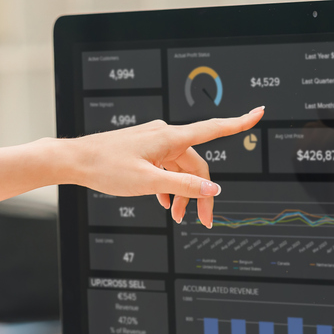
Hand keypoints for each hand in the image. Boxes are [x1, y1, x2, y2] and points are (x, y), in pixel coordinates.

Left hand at [65, 106, 263, 226]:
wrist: (75, 160)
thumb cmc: (106, 167)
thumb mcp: (148, 182)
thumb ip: (183, 186)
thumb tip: (213, 191)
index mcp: (170, 138)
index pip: (213, 129)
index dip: (239, 122)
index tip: (259, 112)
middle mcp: (165, 136)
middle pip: (196, 164)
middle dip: (201, 193)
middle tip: (203, 221)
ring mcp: (153, 142)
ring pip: (180, 168)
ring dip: (182, 192)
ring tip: (175, 217)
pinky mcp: (143, 150)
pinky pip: (165, 166)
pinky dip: (168, 184)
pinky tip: (162, 202)